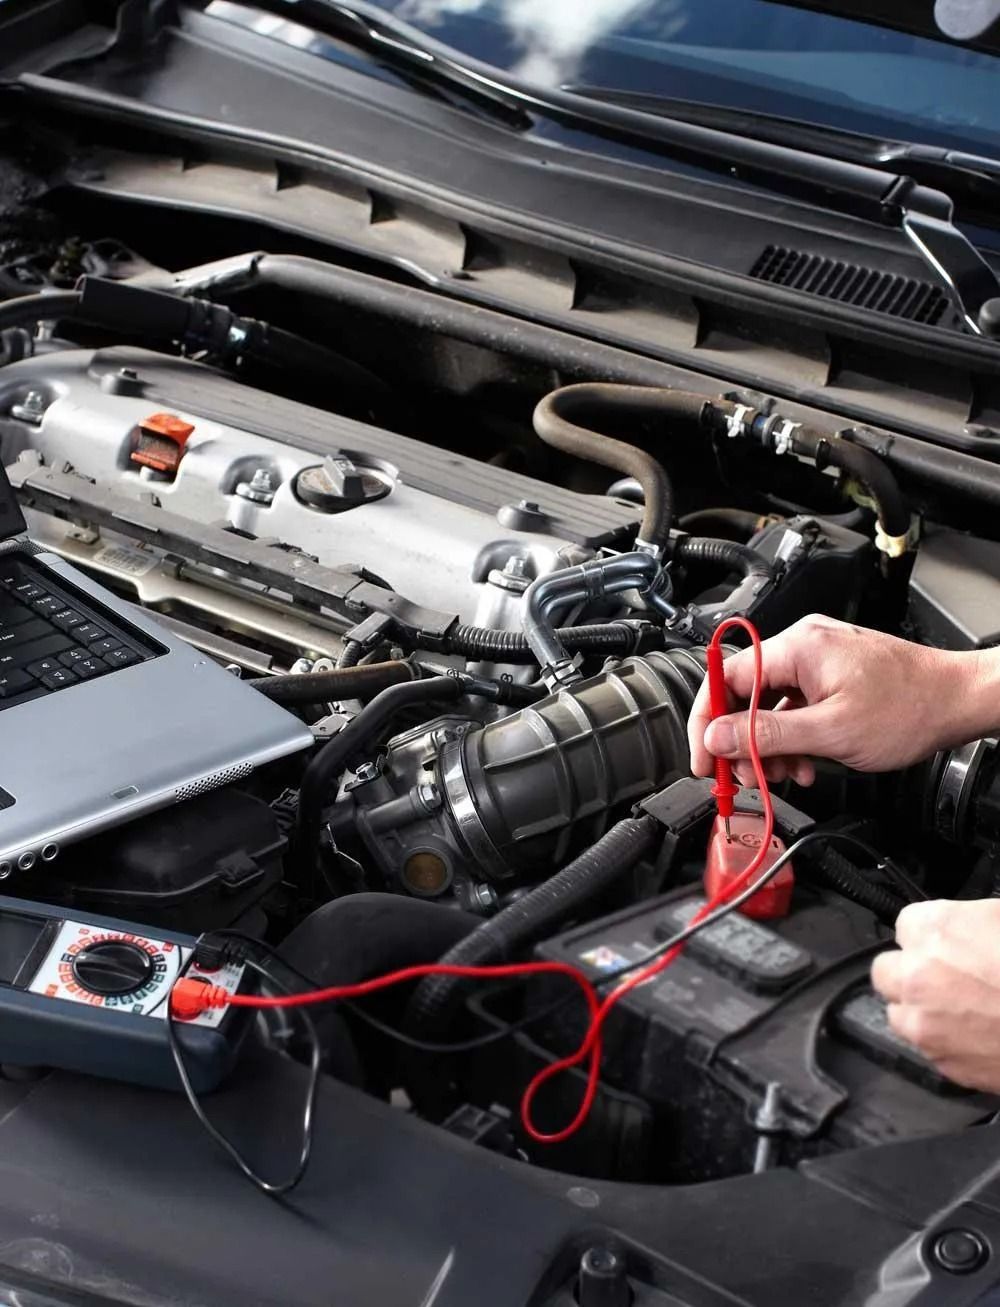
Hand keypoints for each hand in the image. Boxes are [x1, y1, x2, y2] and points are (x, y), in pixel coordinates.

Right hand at [687, 614, 995, 787]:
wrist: (959, 701)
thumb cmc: (910, 708)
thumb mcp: (829, 732)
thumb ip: (765, 735)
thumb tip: (716, 738)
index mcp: (798, 648)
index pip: (726, 678)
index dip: (707, 721)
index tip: (704, 758)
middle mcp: (803, 645)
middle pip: (745, 693)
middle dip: (740, 741)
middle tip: (742, 777)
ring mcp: (818, 659)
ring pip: (769, 704)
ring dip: (768, 745)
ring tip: (782, 775)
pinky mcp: (831, 675)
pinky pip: (794, 705)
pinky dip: (792, 736)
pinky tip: (804, 763)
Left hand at [872, 899, 999, 1092]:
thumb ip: (973, 922)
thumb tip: (966, 929)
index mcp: (936, 930)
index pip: (905, 925)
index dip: (929, 936)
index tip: (946, 944)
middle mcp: (918, 975)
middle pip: (888, 970)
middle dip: (912, 972)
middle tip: (949, 976)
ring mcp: (925, 1024)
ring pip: (900, 1013)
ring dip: (923, 1009)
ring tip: (966, 1008)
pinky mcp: (942, 1063)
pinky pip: (928, 1048)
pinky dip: (946, 1041)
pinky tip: (981, 1033)